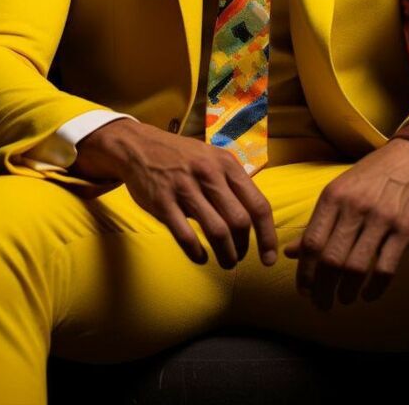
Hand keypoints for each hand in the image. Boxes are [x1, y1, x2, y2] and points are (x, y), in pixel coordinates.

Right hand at [71, 118, 278, 270]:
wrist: (138, 146)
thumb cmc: (182, 156)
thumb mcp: (212, 158)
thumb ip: (232, 183)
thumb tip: (255, 217)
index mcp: (226, 164)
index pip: (258, 205)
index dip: (268, 235)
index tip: (269, 257)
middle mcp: (208, 174)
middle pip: (240, 221)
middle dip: (244, 247)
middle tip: (239, 256)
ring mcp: (184, 188)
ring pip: (217, 232)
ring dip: (226, 255)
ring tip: (225, 262)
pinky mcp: (162, 202)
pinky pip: (186, 237)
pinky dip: (197, 254)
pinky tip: (201, 257)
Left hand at [282, 139, 408, 310]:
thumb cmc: (370, 176)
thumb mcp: (338, 190)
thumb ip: (317, 222)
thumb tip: (290, 252)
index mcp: (333, 196)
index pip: (312, 241)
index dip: (305, 271)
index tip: (303, 289)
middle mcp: (355, 207)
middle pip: (331, 258)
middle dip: (322, 288)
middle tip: (320, 304)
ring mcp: (381, 219)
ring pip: (357, 266)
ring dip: (346, 291)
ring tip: (342, 299)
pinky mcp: (406, 229)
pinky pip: (386, 268)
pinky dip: (374, 288)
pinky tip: (367, 295)